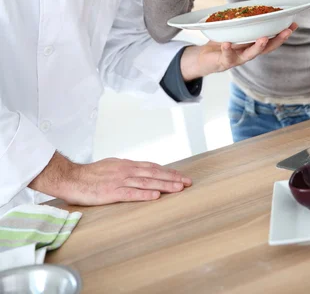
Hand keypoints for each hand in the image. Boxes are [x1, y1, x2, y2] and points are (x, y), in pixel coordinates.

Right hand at [29, 152, 191, 204]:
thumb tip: (139, 171)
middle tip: (187, 182)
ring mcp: (119, 181)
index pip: (151, 167)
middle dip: (172, 178)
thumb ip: (125, 169)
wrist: (71, 177)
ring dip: (164, 185)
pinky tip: (156, 196)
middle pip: (153, 173)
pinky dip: (145, 194)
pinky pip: (131, 193)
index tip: (180, 176)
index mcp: (126, 164)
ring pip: (147, 183)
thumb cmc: (89, 174)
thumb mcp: (111, 166)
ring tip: (178, 188)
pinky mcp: (112, 192)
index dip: (167, 172)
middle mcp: (126, 170)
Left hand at [180, 23, 296, 80]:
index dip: (282, 33)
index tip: (294, 24)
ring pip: (250, 54)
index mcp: (253, 45)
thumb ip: (243, 21)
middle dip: (278, 40)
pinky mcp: (224, 61)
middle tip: (287, 31)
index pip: (271, 39)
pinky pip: (227, 55)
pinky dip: (227, 49)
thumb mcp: (234, 30)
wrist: (205, 58)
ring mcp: (237, 58)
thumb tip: (253, 4)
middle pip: (266, 48)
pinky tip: (227, 43)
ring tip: (263, 39)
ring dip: (257, 47)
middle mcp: (248, 53)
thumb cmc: (222, 42)